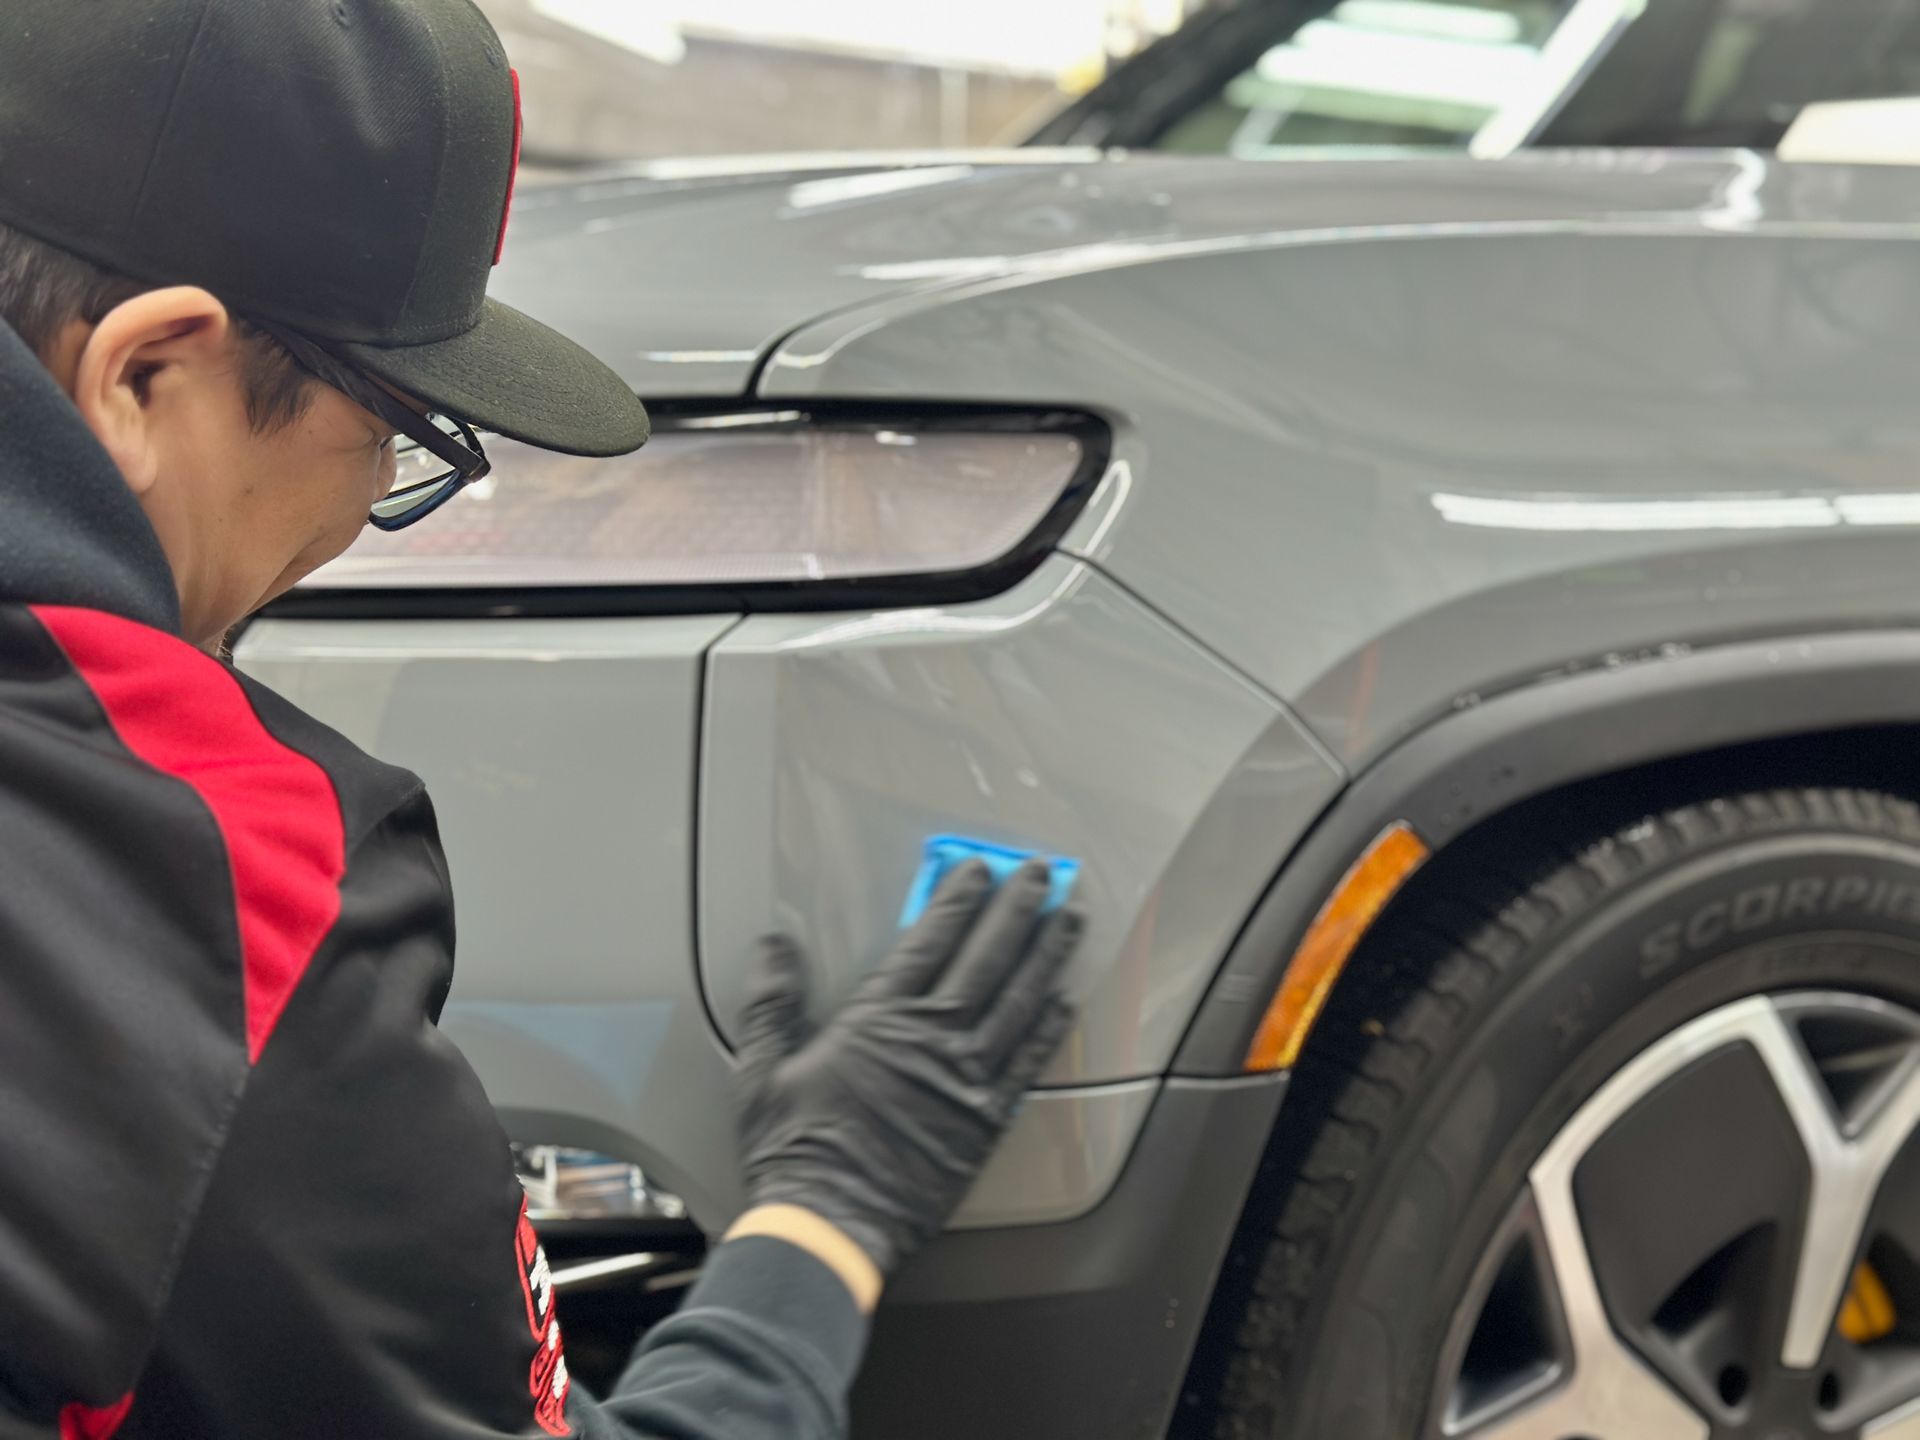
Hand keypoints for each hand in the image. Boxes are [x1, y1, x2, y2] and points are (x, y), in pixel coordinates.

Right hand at [733, 859, 1081, 1278]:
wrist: (829, 1224)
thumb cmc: (793, 1149)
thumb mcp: (763, 1067)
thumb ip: (774, 1000)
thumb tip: (774, 943)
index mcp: (878, 1019)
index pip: (930, 940)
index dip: (959, 899)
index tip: (980, 869)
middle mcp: (931, 1038)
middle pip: (987, 958)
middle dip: (1017, 909)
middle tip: (1043, 874)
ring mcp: (965, 1078)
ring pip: (1019, 1001)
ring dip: (1047, 955)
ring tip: (1070, 919)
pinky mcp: (985, 1120)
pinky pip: (1029, 1063)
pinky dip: (1050, 1027)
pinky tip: (1066, 998)